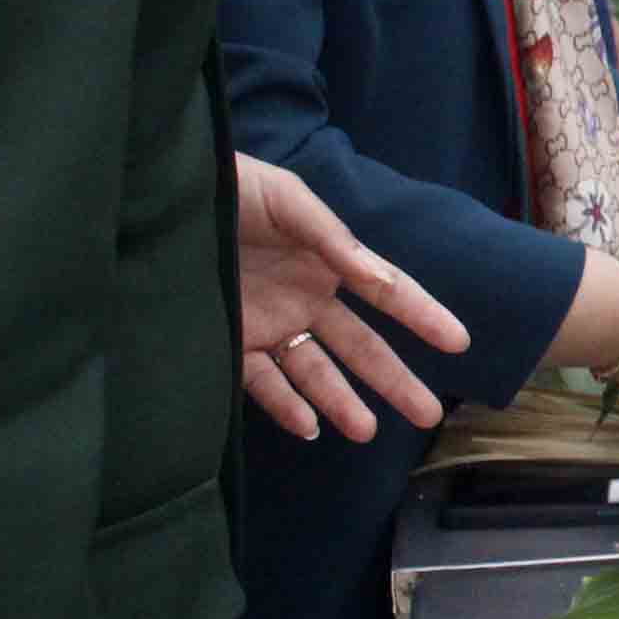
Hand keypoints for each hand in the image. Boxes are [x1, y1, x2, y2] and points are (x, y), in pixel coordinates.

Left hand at [234, 153, 470, 443]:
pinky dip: (286, 406)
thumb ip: (333, 239)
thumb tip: (378, 277)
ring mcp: (270, 325)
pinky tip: (309, 425)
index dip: (423, 315)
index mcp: (327, 261)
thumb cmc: (232, 187)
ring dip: (342, 401)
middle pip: (360, 347)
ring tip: (366, 431)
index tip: (458, 341)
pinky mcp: (230, 343)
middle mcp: (306, 300)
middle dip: (394, 380)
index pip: (386, 293)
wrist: (160, 200)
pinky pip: (262, 382)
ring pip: (316, 373)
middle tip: (429, 414)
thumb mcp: (287, 201)